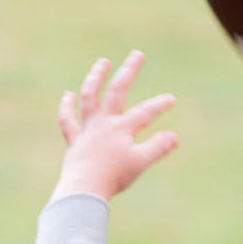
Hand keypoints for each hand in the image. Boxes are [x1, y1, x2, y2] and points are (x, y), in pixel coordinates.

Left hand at [52, 52, 177, 202]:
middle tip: (138, 54)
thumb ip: (158, 147)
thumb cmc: (113, 177)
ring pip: (90, 96)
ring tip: (103, 63)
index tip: (172, 99)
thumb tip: (175, 136)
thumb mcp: (140, 162)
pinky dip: (67, 107)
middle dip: (130, 71)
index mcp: (122, 128)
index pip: (146, 112)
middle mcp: (104, 123)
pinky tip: (69, 96)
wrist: (84, 189)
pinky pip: (68, 120)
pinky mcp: (75, 140)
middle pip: (118, 91)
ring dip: (96, 77)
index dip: (160, 104)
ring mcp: (88, 130)